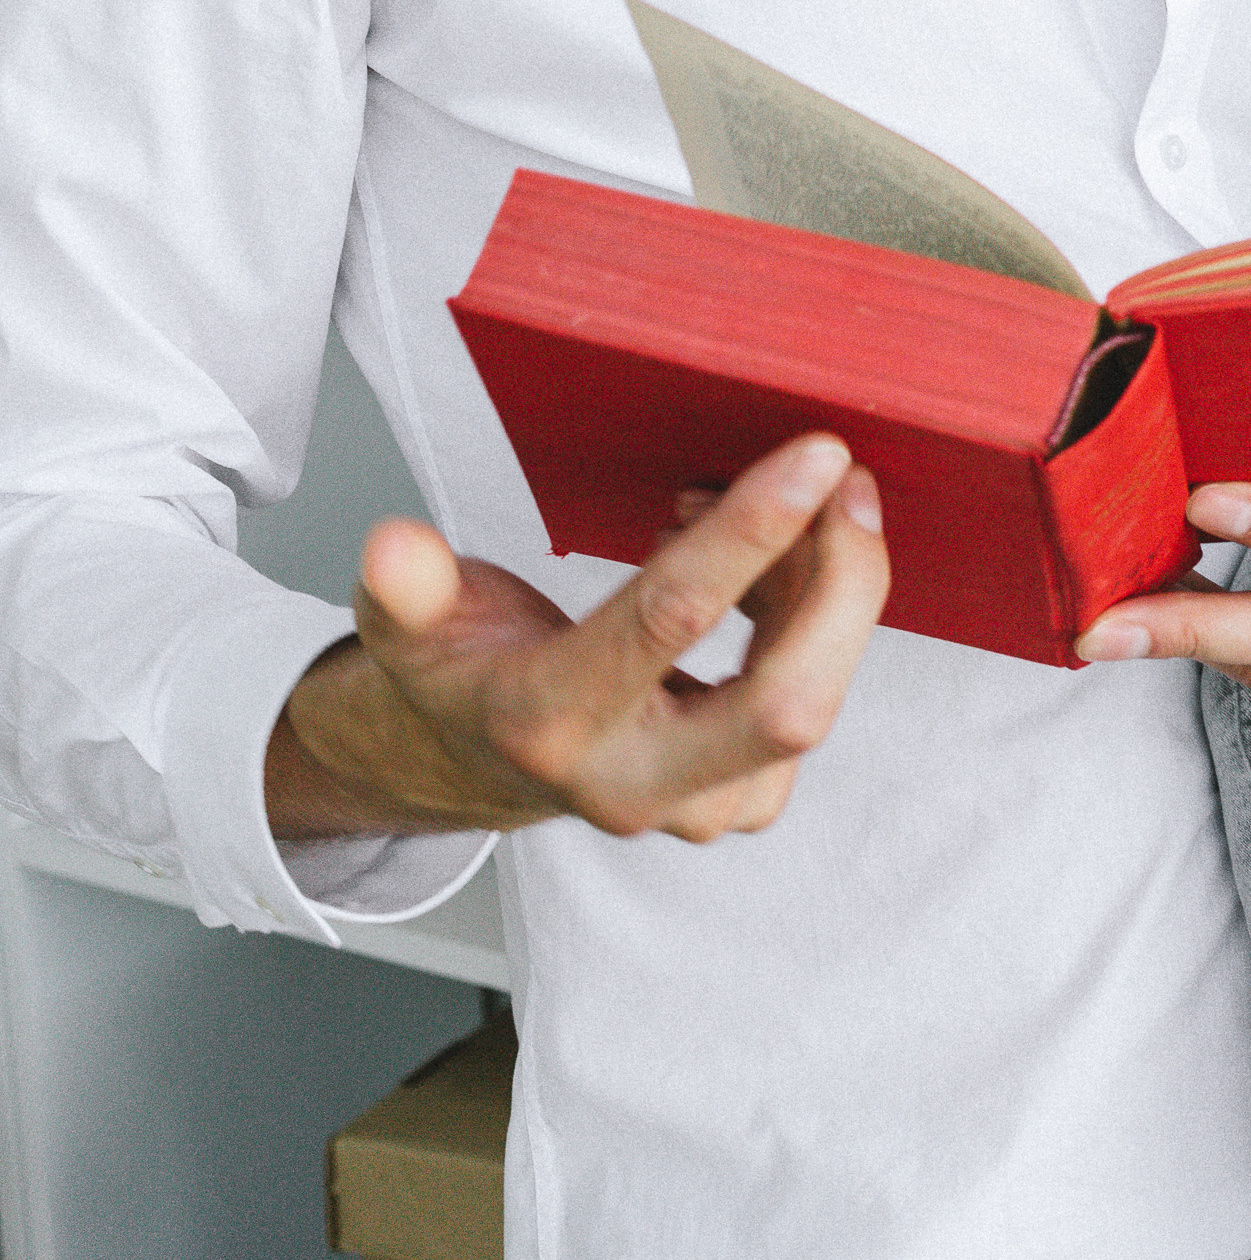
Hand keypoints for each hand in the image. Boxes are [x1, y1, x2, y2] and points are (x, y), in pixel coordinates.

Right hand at [267, 433, 888, 844]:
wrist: (473, 763)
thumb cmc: (458, 671)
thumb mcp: (407, 626)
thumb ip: (406, 588)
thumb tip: (391, 545)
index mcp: (549, 722)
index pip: (675, 619)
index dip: (753, 529)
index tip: (817, 452)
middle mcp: (631, 782)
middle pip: (787, 704)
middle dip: (842, 585)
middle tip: (849, 480)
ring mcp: (694, 806)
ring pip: (811, 700)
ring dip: (823, 589)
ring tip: (786, 504)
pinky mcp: (739, 803)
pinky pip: (809, 703)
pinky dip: (812, 622)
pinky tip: (772, 564)